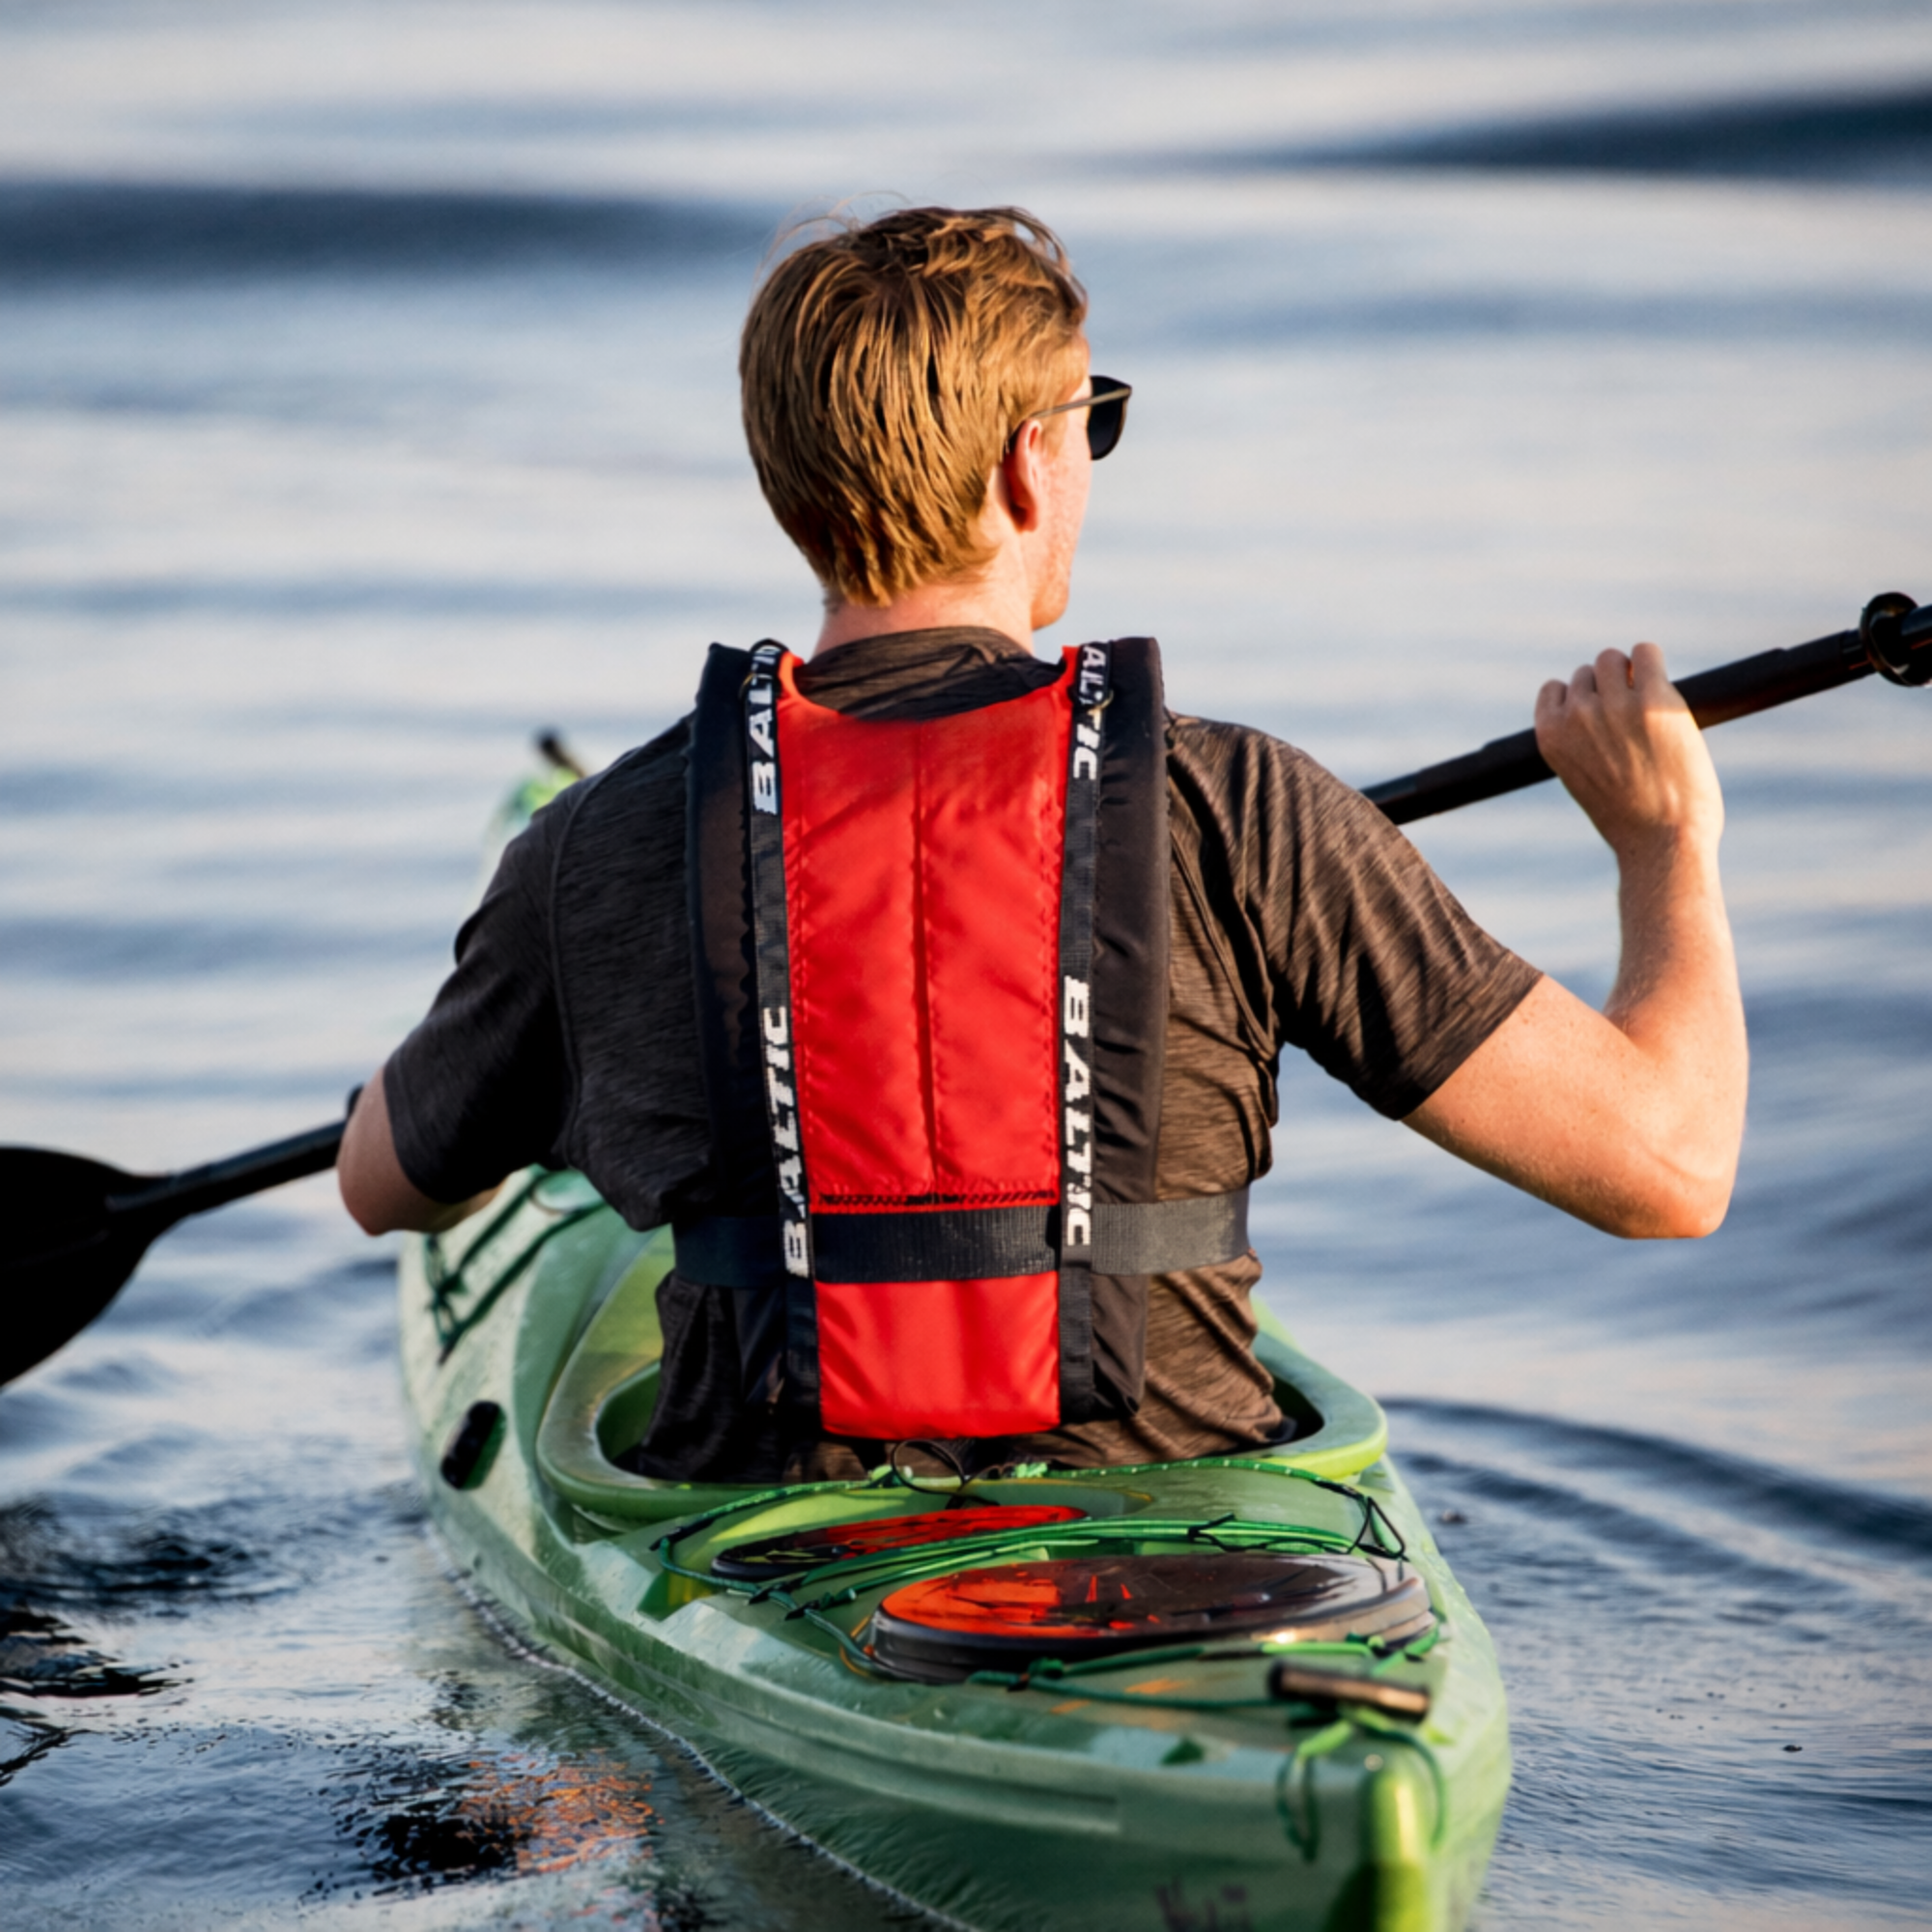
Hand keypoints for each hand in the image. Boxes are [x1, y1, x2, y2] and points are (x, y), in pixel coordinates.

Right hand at [1534, 644, 1723, 860]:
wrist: (1663, 841)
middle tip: (1635, 721)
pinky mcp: (1653, 699)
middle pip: (1588, 673)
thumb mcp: (1582, 779)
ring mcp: (1614, 706)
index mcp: (1551, 737)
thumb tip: (1594, 702)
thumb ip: (1580, 742)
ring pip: (1613, 659)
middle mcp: (1576, 716)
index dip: (1582, 700)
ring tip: (1650, 704)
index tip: (1602, 718)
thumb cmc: (1629, 819)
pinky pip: (1646, 653)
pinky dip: (1651, 660)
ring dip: (1631, 673)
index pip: (1555, 689)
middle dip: (1610, 688)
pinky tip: (1661, 684)